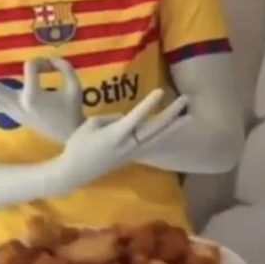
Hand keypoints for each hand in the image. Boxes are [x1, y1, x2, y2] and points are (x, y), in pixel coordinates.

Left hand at [0, 58, 83, 142]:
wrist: (69, 134)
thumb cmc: (73, 109)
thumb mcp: (75, 85)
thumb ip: (64, 67)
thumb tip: (50, 60)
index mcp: (33, 95)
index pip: (30, 67)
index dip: (42, 62)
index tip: (52, 65)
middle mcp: (19, 103)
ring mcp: (14, 111)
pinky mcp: (14, 116)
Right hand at [53, 88, 189, 188]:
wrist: (75, 172)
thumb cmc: (78, 146)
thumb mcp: (89, 125)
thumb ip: (110, 118)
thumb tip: (125, 118)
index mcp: (116, 135)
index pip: (137, 116)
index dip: (149, 104)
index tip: (161, 91)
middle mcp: (129, 144)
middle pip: (155, 128)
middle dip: (171, 114)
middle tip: (186, 99)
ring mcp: (132, 152)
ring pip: (158, 139)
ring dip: (174, 127)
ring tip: (189, 117)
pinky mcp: (132, 157)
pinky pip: (153, 146)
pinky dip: (164, 139)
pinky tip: (173, 133)